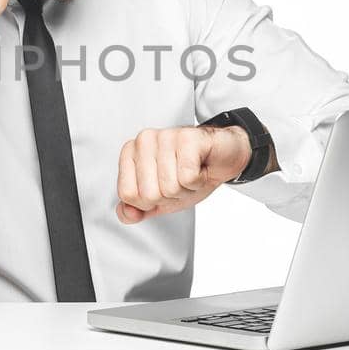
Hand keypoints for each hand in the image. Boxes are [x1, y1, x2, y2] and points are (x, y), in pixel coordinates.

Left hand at [115, 125, 253, 223]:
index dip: (150, 201)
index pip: (127, 194)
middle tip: (181, 180)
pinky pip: (187, 178)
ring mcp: (165, 136)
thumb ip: (138, 208)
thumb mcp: (160, 198)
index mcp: (131, 152)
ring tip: (192, 173)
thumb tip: (125, 213)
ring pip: (169, 187)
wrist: (223, 157)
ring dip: (187, 189)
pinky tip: (200, 168)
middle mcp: (145, 140)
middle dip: (171, 196)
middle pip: (149, 194)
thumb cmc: (192, 173)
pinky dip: (198, 181)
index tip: (164, 186)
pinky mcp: (186, 137)